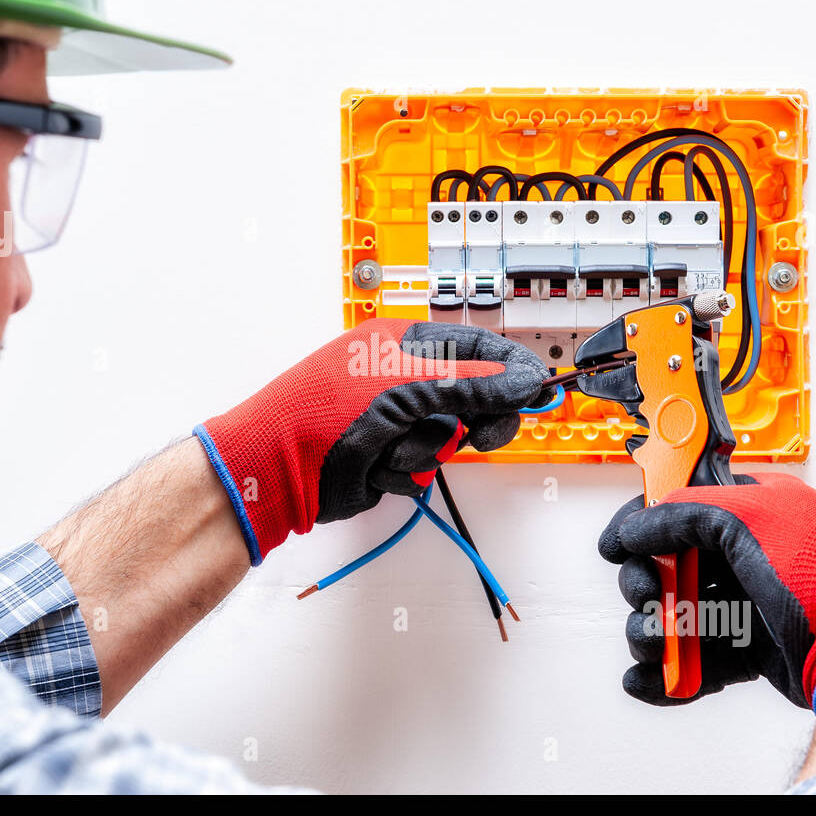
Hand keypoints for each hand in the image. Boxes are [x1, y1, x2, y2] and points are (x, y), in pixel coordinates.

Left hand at [195, 319, 548, 563]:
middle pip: (472, 398)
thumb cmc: (324, 409)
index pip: (476, 349)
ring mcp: (394, 421)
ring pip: (447, 439)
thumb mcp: (408, 386)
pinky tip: (375, 466)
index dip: (510, 369)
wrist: (276, 467)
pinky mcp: (385, 458)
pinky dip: (402, 471)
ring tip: (391, 447)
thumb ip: (472, 383)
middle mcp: (402, 379)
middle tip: (478, 435)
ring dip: (424, 450)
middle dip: (472, 421)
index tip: (538, 390)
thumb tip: (523, 378)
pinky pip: (421, 467)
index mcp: (404, 344)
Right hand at [597, 472, 815, 709]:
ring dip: (655, 634)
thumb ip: (684, 514)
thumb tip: (636, 528)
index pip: (680, 506)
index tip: (616, 547)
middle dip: (647, 589)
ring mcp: (750, 601)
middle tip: (646, 602)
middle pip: (670, 567)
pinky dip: (671, 672)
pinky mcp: (752, 648)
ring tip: (657, 649)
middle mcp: (749, 552)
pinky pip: (699, 657)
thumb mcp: (750, 519)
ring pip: (680, 616)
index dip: (643, 525)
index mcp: (754, 508)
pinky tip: (648, 680)